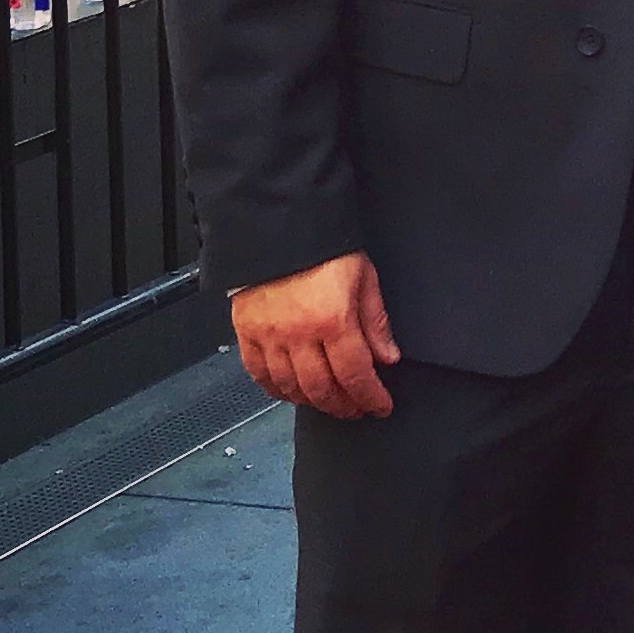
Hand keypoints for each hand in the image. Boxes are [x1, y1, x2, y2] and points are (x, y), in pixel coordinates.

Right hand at [232, 250, 399, 419]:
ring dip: (312, 402)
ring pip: (290, 388)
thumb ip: (375, 321)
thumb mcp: (363, 276)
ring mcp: (269, 336)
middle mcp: (298, 334)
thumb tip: (387, 356)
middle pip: (322, 389)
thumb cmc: (323, 244)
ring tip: (328, 402)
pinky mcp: (246, 332)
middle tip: (356, 408)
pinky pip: (258, 374)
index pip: (355, 375)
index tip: (380, 405)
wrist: (278, 224)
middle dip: (344, 406)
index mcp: (332, 320)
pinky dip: (275, 390)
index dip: (371, 397)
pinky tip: (289, 392)